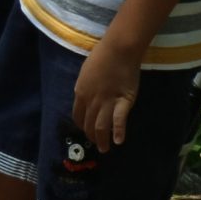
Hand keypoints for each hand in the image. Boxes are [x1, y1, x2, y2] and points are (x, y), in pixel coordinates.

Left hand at [72, 38, 141, 153]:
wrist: (119, 50)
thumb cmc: (103, 56)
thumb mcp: (86, 72)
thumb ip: (84, 86)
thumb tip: (83, 93)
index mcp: (80, 93)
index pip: (78, 115)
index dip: (82, 125)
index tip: (86, 130)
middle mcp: (91, 101)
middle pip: (88, 123)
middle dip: (91, 136)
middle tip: (97, 143)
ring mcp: (106, 102)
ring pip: (100, 126)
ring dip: (101, 140)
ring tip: (104, 149)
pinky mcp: (123, 101)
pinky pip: (118, 120)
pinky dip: (118, 132)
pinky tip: (119, 141)